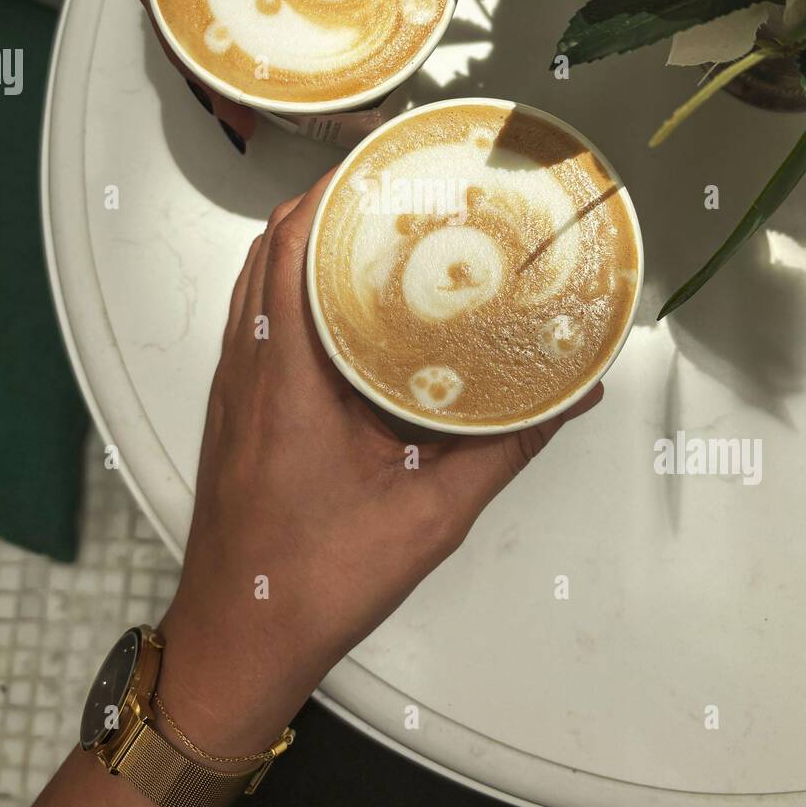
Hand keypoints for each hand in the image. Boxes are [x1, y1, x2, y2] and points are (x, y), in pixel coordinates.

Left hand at [156, 171, 603, 756]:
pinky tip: (346, 308)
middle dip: (326, 207)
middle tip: (395, 189)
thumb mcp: (432, 516)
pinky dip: (289, 290)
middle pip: (269, 250)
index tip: (383, 165)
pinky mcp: (233, 411)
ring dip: (304, 245)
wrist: (238, 641)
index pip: (288, 248)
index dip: (329, 194)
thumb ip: (506, 448)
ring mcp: (232, 389)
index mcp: (284, 378)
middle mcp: (247, 368)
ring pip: (257, 284)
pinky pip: (255, 322)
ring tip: (376, 230)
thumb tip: (573, 395)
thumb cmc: (319, 582)